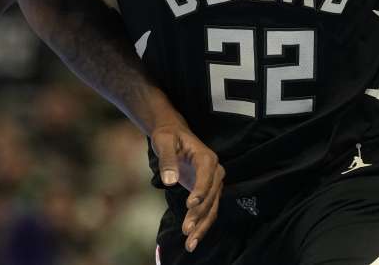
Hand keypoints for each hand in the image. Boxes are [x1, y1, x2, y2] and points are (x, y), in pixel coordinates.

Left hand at [152, 123, 224, 252]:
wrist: (173, 135)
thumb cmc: (168, 136)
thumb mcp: (164, 142)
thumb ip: (167, 160)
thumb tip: (169, 180)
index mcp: (206, 157)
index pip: (207, 176)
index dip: (200, 191)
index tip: (190, 205)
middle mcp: (215, 171)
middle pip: (211, 196)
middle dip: (199, 215)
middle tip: (187, 230)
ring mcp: (213, 183)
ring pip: (211, 208)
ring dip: (202, 226)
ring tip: (190, 243)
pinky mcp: (207, 192)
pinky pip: (207, 210)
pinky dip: (201, 225)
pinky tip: (192, 239)